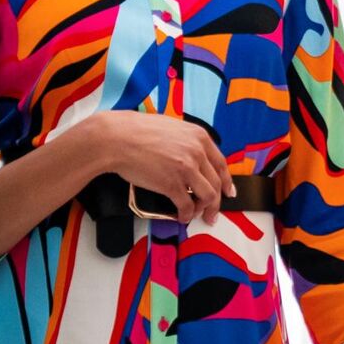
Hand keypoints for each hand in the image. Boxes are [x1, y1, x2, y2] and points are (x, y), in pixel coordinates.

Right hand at [89, 109, 226, 220]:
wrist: (116, 138)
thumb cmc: (136, 131)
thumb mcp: (171, 127)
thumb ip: (187, 140)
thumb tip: (193, 154)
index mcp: (199, 137)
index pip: (221, 164)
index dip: (226, 181)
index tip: (227, 192)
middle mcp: (197, 152)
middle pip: (216, 183)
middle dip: (216, 202)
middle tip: (213, 213)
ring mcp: (186, 169)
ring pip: (208, 196)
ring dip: (205, 210)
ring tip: (198, 216)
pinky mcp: (171, 185)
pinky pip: (187, 205)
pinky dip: (186, 215)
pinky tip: (182, 217)